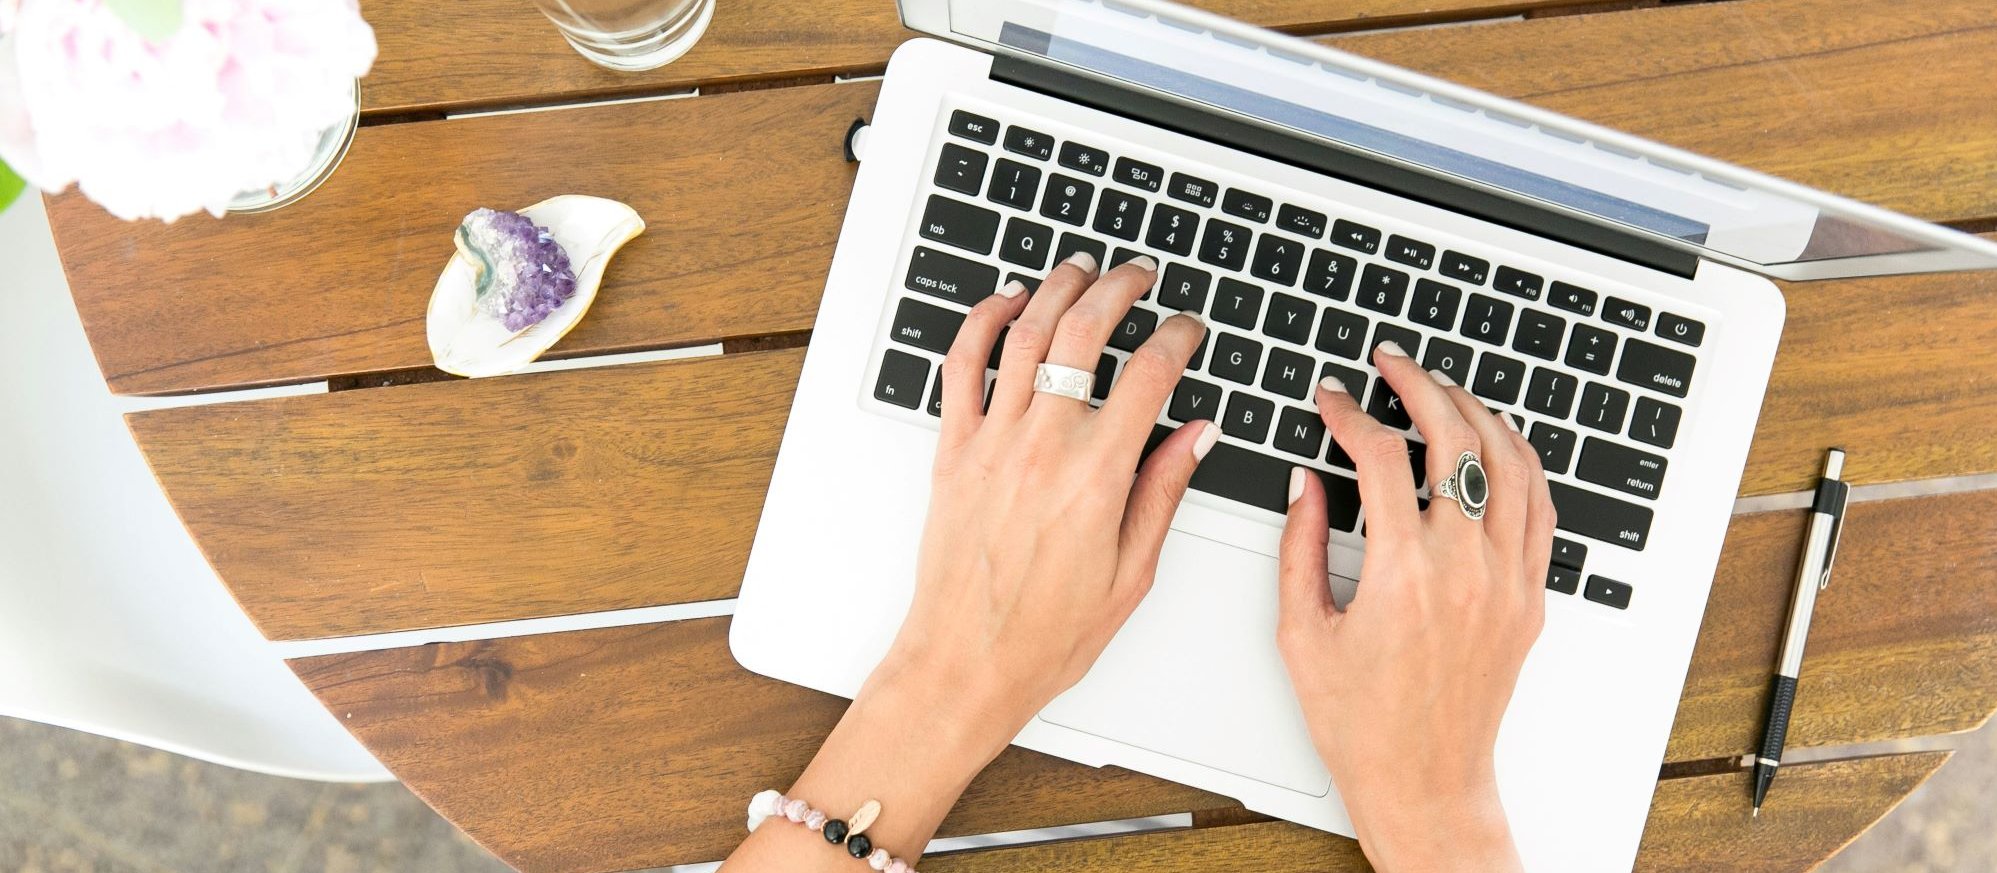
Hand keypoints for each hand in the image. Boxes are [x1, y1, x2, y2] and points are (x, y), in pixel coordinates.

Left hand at [877, 252, 1212, 744]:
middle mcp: (1043, 448)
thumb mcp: (1131, 574)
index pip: (1150, 376)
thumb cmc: (1044, 635)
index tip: (1189, 328)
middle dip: (1119, 290)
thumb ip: (1163, 492)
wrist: (965, 663)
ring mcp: (992, 444)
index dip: (1178, 337)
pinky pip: (961, 367)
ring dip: (1056, 290)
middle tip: (1138, 276)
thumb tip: (1196, 435)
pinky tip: (1006, 303)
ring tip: (1081, 270)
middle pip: (1084, 334)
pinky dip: (982, 323)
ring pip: (1025, 335)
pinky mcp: (953, 451)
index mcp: (1097, 478)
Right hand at [1276, 343, 1552, 872]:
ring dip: (1475, 412)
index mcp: (1403, 574)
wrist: (1424, 781)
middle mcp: (1466, 570)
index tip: (1331, 398)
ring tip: (1443, 389)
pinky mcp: (1529, 598)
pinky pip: (1539, 509)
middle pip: (1456, 440)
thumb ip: (1298, 547)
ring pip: (1509, 463)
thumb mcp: (1302, 632)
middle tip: (1392, 363)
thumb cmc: (1362, 722)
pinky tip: (1496, 441)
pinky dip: (1520, 461)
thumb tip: (1305, 481)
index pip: (1382, 458)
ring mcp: (1508, 581)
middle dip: (1420, 385)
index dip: (1351, 414)